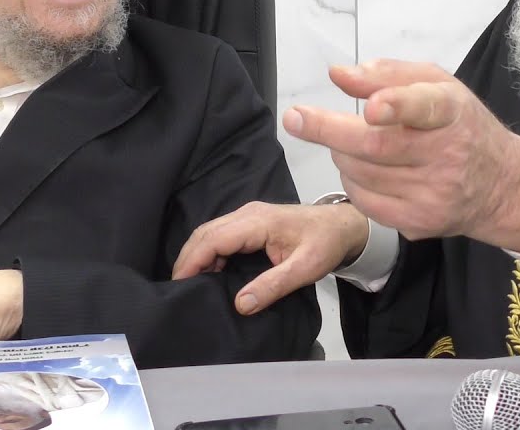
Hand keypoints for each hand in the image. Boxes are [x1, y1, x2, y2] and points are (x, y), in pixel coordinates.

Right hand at [173, 201, 368, 314]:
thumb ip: (274, 286)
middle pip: (206, 232)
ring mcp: (248, 216)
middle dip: (188, 258)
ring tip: (190, 284)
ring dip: (197, 255)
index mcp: (259, 222)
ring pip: (211, 232)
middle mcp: (248, 214)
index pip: (214, 238)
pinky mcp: (251, 222)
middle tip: (178, 288)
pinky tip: (209, 273)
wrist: (342, 226)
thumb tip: (242, 304)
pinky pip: (221, 234)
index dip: (193, 260)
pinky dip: (209, 252)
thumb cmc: (326, 244)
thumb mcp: (305, 269)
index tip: (180, 284)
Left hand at [285, 60, 519, 251]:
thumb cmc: (462, 126)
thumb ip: (388, 74)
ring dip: (340, 154)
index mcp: (452, 112)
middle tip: (295, 118)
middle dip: (328, 131)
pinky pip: (364, 202)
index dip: (397, 106)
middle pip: (377, 146)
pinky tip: (362, 168)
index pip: (425, 108)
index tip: (372, 107)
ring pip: (362, 173)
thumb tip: (339, 74)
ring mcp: (433, 194)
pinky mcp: (419, 223)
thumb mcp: (438, 85)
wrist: (502, 186)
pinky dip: (351, 181)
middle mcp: (446, 156)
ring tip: (348, 142)